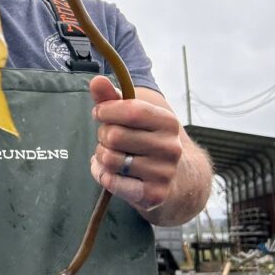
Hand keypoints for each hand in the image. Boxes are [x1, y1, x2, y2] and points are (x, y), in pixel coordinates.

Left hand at [88, 76, 182, 214]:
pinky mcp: (153, 194)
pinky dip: (102, 175)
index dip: (107, 110)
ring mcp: (163, 173)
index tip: (99, 113)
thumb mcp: (134, 118)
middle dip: (103, 136)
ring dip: (101, 157)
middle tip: (109, 140)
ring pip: (110, 159)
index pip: (131, 110)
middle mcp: (170, 147)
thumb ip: (113, 98)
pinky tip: (110, 173)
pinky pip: (111, 181)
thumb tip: (96, 80)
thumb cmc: (147, 142)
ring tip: (111, 156)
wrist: (178, 182)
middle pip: (114, 135)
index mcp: (167, 122)